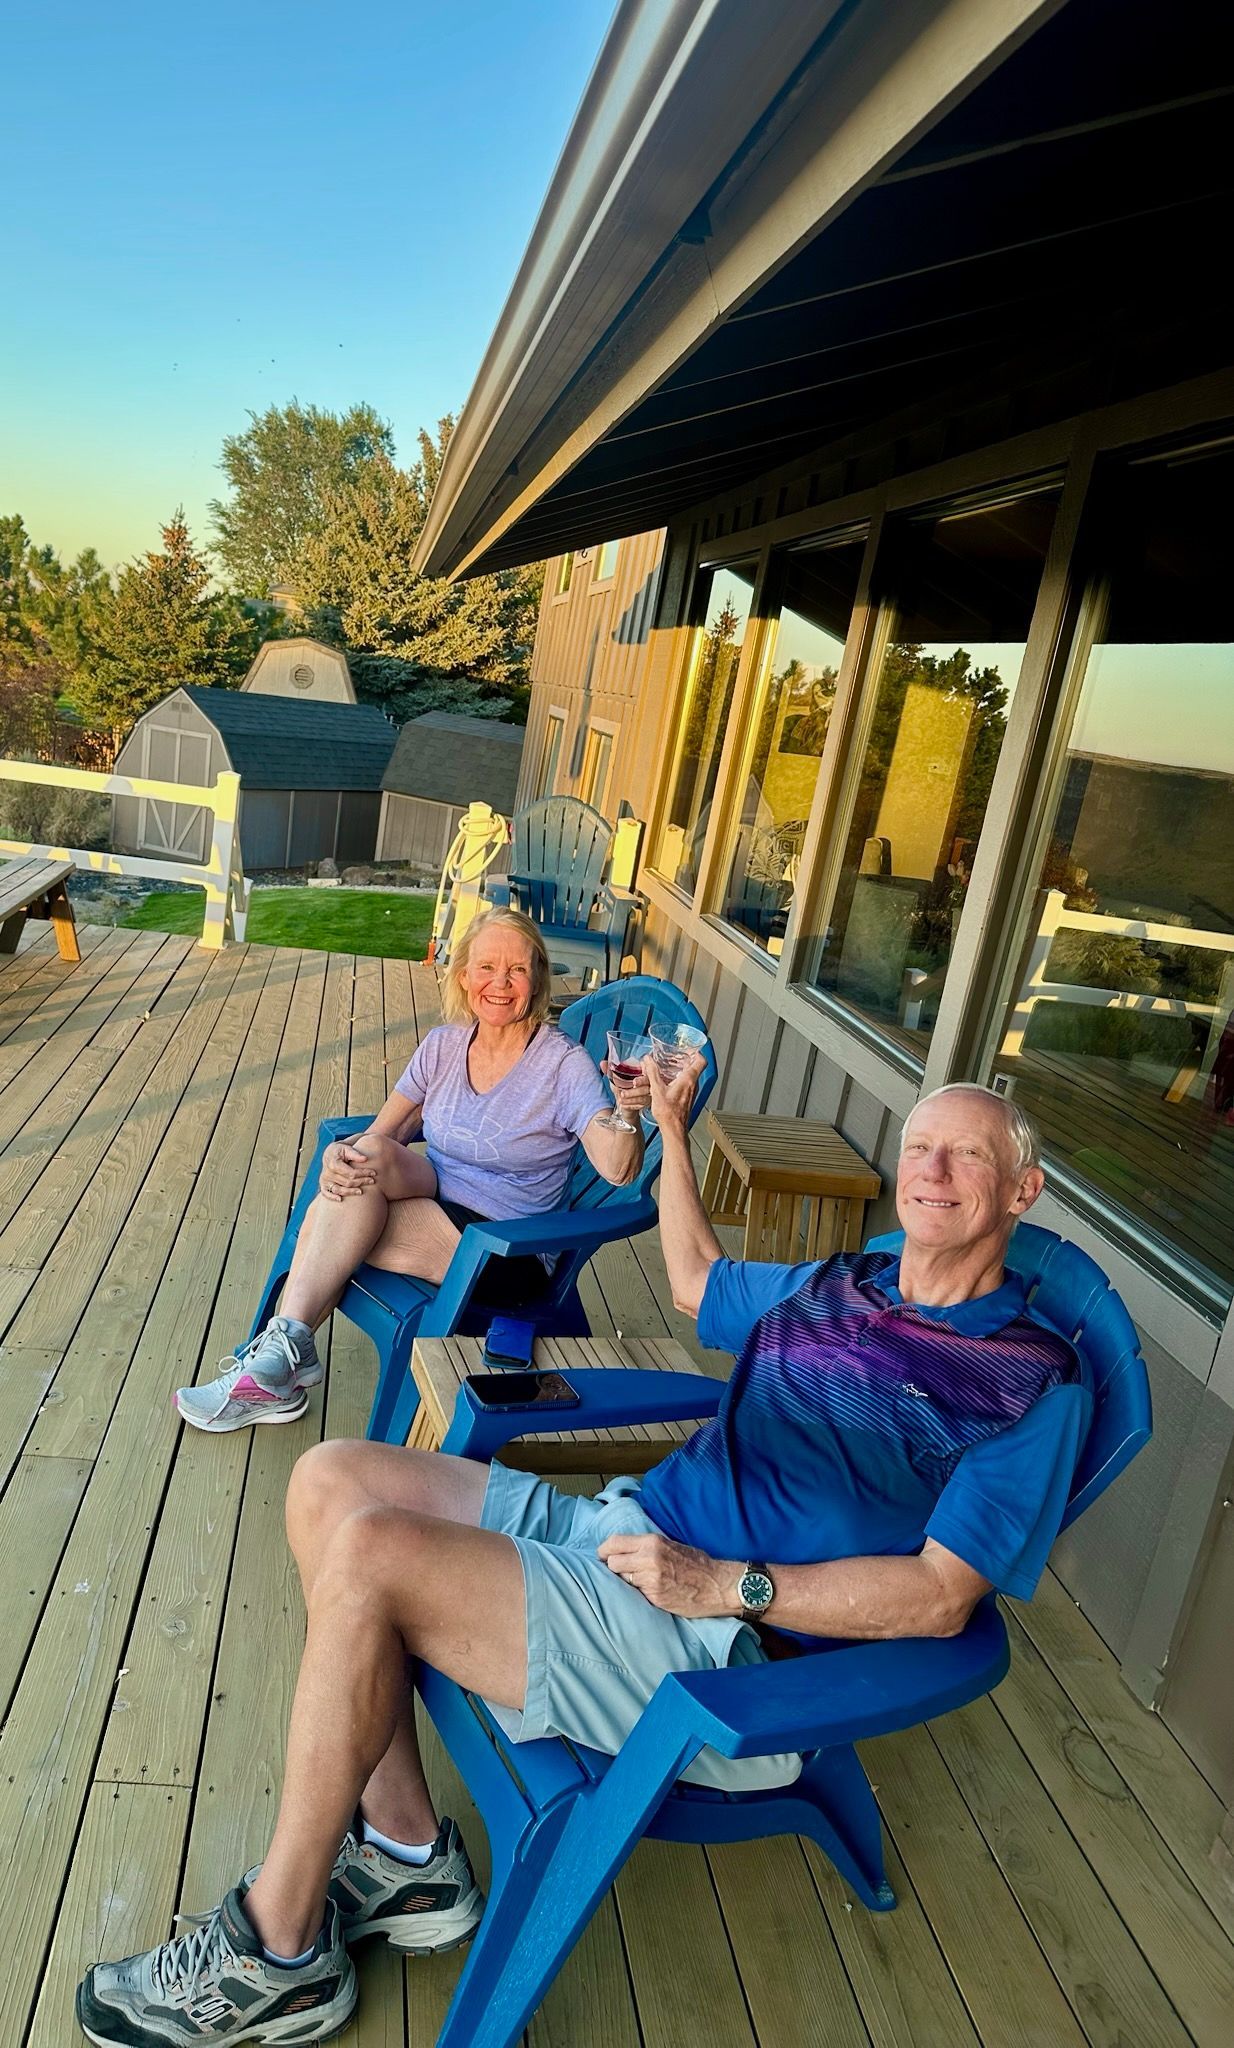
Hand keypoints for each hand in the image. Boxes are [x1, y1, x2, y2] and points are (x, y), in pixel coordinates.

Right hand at [319, 1140, 377, 1203]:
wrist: (329, 1154)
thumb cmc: (340, 1151)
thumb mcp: (347, 1148)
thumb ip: (355, 1154)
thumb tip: (365, 1159)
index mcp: (333, 1164)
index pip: (351, 1173)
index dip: (363, 1174)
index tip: (373, 1173)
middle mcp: (328, 1173)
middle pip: (347, 1182)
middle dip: (361, 1182)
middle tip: (372, 1181)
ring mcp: (324, 1180)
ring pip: (339, 1190)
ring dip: (351, 1192)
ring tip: (361, 1191)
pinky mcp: (323, 1185)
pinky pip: (326, 1194)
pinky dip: (332, 1197)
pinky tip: (340, 1199)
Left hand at [597, 1532, 742, 1616]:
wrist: (718, 1585)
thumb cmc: (697, 1564)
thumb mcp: (670, 1545)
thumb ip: (647, 1547)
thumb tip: (624, 1550)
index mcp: (652, 1542)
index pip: (614, 1543)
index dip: (604, 1551)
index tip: (602, 1556)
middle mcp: (648, 1559)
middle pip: (612, 1563)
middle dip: (614, 1568)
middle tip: (623, 1571)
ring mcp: (650, 1580)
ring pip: (622, 1580)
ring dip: (627, 1581)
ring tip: (640, 1581)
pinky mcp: (654, 1598)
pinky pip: (636, 1594)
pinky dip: (640, 1592)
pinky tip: (651, 1591)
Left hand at [600, 1056, 651, 1116]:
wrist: (624, 1102)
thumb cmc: (623, 1087)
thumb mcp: (615, 1079)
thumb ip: (610, 1071)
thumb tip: (602, 1063)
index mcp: (643, 1074)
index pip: (647, 1075)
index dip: (642, 1079)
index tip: (634, 1082)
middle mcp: (648, 1085)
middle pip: (646, 1088)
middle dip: (635, 1091)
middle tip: (623, 1093)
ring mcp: (648, 1096)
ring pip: (643, 1098)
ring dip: (632, 1099)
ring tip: (621, 1098)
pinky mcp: (645, 1105)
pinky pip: (640, 1106)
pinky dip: (631, 1105)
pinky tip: (623, 1105)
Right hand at [644, 1049, 702, 1134]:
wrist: (674, 1129)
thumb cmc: (669, 1114)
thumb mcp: (657, 1090)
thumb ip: (652, 1072)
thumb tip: (648, 1059)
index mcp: (688, 1079)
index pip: (701, 1061)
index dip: (696, 1052)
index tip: (688, 1048)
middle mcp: (693, 1085)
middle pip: (695, 1066)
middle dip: (685, 1058)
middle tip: (675, 1054)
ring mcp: (691, 1092)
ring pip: (690, 1075)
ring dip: (681, 1068)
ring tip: (669, 1065)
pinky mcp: (687, 1098)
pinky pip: (686, 1083)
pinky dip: (678, 1078)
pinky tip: (667, 1080)